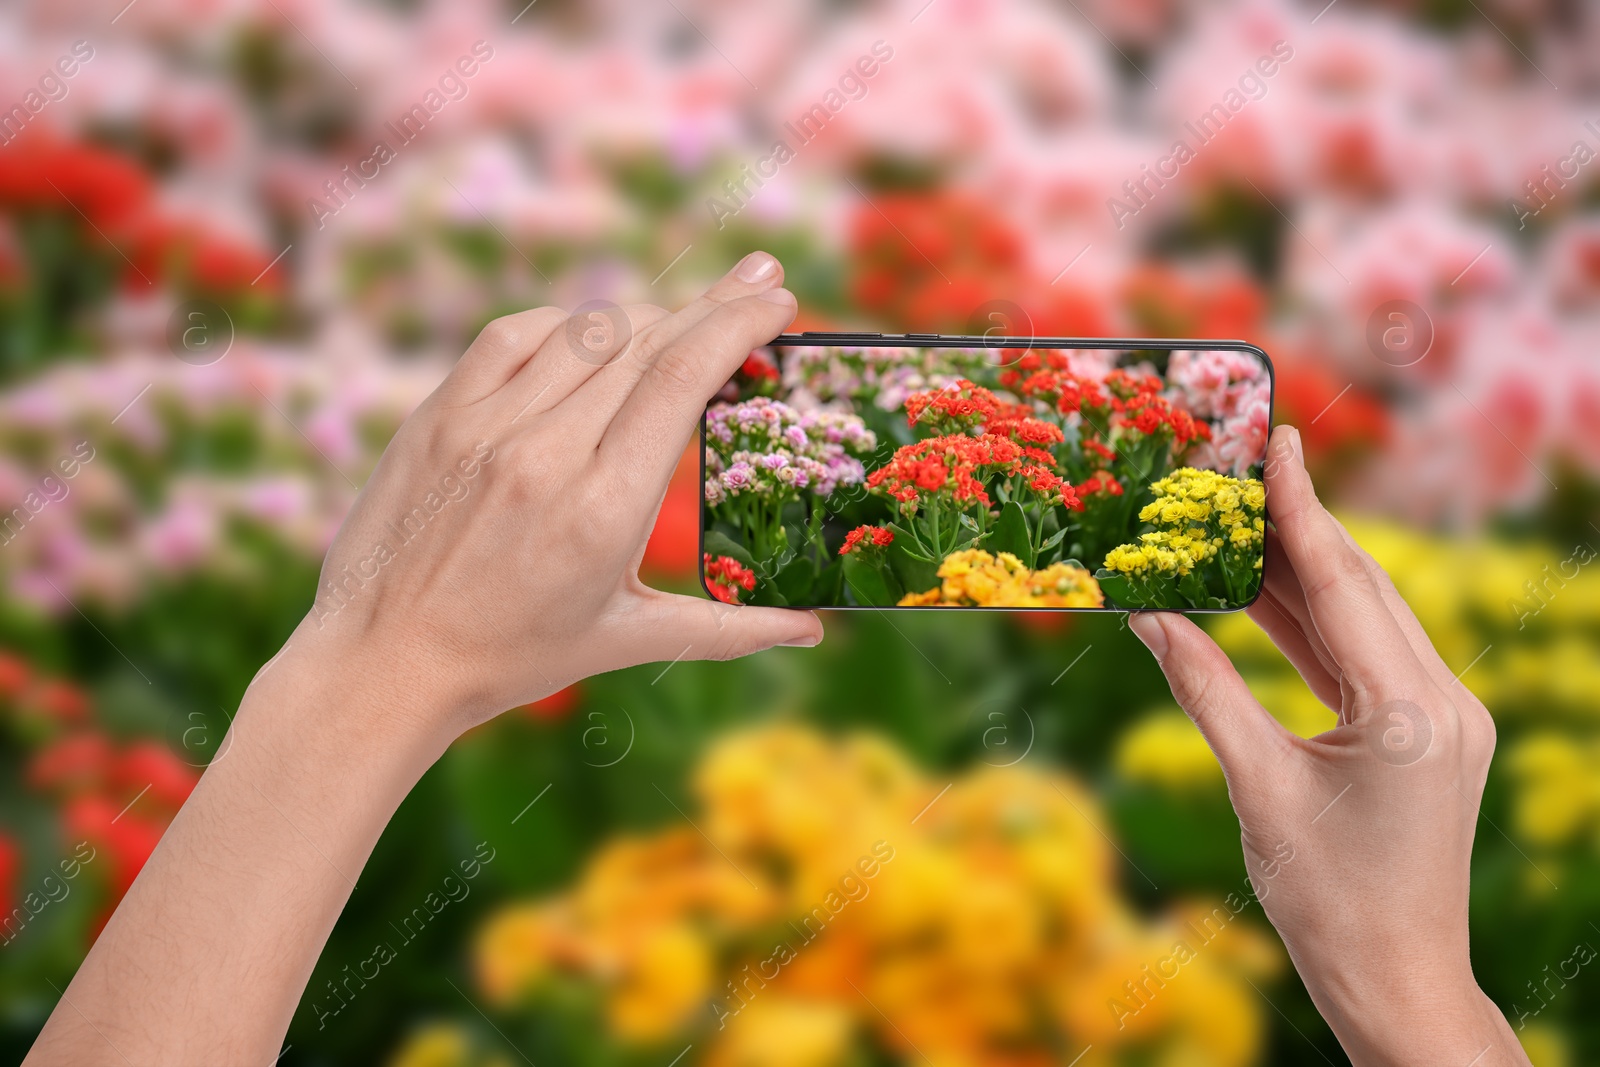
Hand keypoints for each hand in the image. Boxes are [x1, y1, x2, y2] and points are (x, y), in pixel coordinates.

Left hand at [281, 250, 821, 740]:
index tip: (779, 297)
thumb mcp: (626, 640)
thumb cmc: (511, 656)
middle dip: (713, 304)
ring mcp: (485, 426)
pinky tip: (594, 332)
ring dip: (646, 314)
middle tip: (760, 277)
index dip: (737, 323)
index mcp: (603, 507)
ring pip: (585, 330)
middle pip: (646, 341)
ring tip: (682, 318)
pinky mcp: (439, 414)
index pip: (682, 378)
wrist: (382, 660)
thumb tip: (813, 631)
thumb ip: (728, 628)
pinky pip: (515, 336)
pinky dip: (566, 323)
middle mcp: (545, 453)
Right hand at [1128, 425, 1527, 1066]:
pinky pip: (1365, 656)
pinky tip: (1261, 592)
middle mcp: (1444, 701)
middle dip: (1298, 525)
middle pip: (1361, 587)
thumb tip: (1148, 613)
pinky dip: (1312, 624)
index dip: (1302, 509)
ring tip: (1237, 521)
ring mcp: (1443, 716)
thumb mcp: (1256, 787)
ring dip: (1302, 572)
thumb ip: (1203, 688)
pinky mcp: (1428, 733)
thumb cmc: (1324, 900)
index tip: (1277, 441)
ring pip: (1365, 617)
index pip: (1343, 586)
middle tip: (1240, 468)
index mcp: (1410, 712)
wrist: (1395, 976)